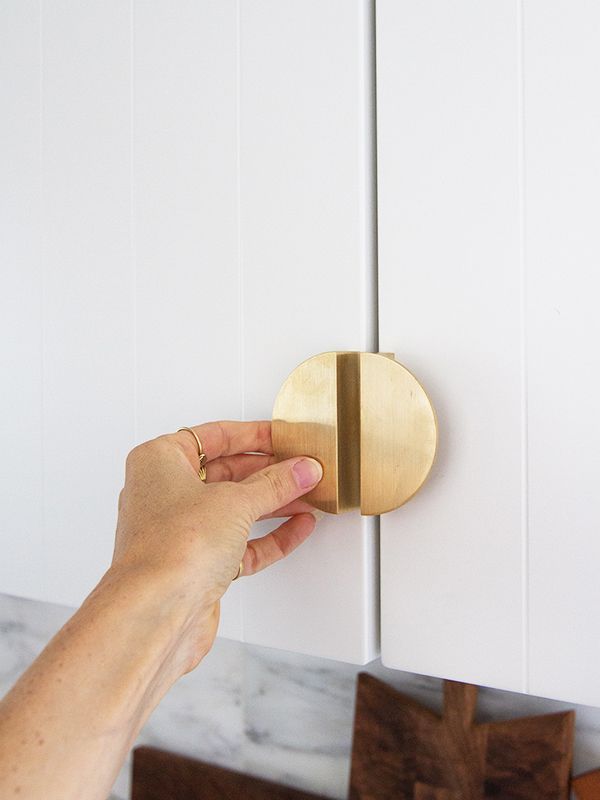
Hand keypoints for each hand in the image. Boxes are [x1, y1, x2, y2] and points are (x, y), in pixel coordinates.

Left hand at [110, 420, 322, 671]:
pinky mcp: (196, 566)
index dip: (252, 435)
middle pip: (226, 473)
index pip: (213, 437)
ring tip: (307, 495)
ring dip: (273, 504)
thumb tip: (299, 470)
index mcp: (159, 462)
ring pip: (234, 510)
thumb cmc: (171, 549)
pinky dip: (269, 536)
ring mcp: (179, 532)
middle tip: (302, 469)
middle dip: (268, 473)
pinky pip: (239, 543)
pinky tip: (297, 527)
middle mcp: (163, 494)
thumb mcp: (235, 501)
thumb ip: (274, 484)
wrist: (156, 613)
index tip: (282, 437)